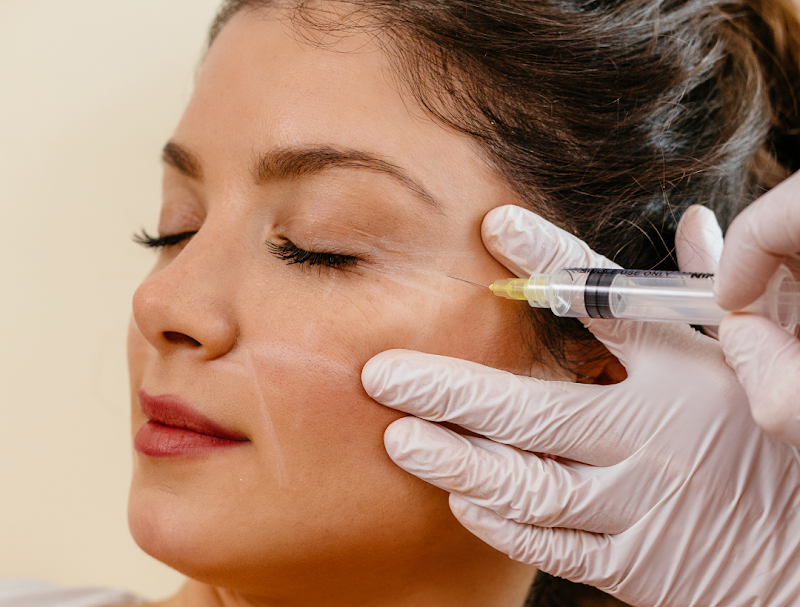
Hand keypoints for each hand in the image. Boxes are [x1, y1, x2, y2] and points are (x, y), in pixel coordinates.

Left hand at [362, 205, 799, 606]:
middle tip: (381, 375)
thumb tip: (698, 225)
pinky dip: (500, 523)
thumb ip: (710, 298)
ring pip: (527, 482)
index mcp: (685, 372)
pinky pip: (552, 544)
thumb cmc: (776, 443)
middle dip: (447, 389)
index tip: (495, 227)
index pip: (607, 304)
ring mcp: (639, 501)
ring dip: (455, 461)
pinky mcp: (633, 562)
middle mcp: (652, 432)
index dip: (548, 263)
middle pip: (531, 408)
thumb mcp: (756, 361)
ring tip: (399, 437)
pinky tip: (459, 499)